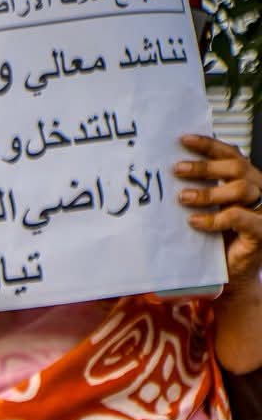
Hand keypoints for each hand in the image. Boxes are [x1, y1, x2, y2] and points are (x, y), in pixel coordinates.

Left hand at [177, 134, 261, 286]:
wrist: (228, 278)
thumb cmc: (213, 243)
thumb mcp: (202, 212)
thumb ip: (195, 192)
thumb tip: (167, 174)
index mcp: (243, 181)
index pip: (231, 154)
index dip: (209, 145)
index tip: (182, 140)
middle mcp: (256, 192)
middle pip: (238, 167)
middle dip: (206, 166)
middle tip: (177, 169)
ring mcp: (261, 211)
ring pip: (242, 188)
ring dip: (209, 192)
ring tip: (182, 198)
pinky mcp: (260, 232)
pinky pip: (240, 217)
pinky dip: (216, 219)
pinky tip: (194, 222)